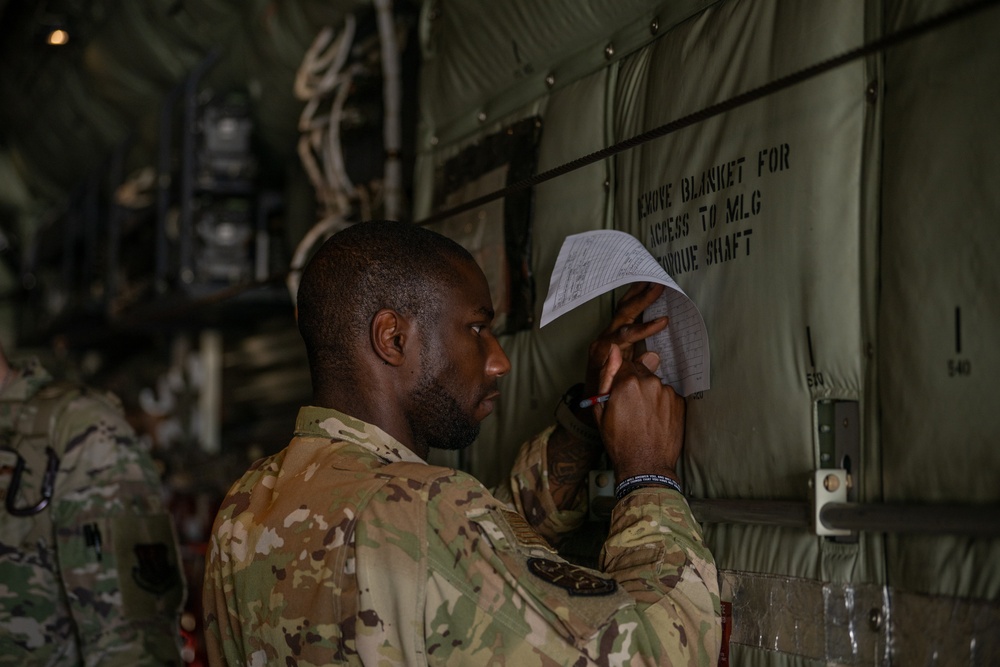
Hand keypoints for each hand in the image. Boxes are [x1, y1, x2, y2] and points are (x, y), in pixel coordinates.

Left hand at [585, 282, 668, 398]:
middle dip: (641, 300)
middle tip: (658, 285)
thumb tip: (653, 355)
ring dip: (637, 293)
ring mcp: (608, 335)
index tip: (664, 321)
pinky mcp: (614, 335)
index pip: (625, 334)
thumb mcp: (611, 390)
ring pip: (623, 309)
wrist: (588, 401)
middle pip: (623, 314)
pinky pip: (625, 314)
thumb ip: (630, 372)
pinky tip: (645, 290)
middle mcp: (605, 339)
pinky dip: (635, 300)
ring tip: (652, 278)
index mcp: (604, 351)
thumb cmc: (601, 398)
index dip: (645, 328)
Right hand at [593, 345, 685, 483]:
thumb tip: (613, 351)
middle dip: (634, 384)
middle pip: (640, 372)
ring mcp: (667, 392)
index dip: (619, 378)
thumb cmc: (620, 442)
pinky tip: (655, 420)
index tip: (618, 392)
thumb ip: (607, 377)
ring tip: (643, 416)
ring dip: (649, 394)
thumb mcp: (601, 411)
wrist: (646, 466)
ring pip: (654, 384)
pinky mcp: (680, 403)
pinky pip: (667, 396)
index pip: (623, 364)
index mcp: (627, 382)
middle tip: (630, 407)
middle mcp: (650, 382)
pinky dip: (661, 404)